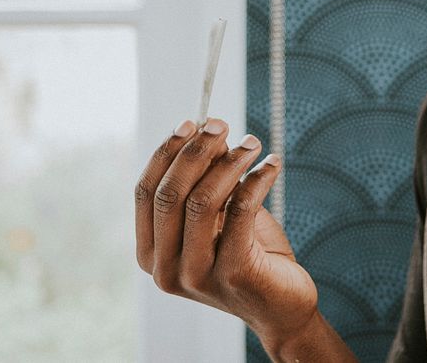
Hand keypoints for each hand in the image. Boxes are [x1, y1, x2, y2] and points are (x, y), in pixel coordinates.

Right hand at [134, 118, 317, 338]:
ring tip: (252, 143)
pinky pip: (240, 212)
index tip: (190, 122)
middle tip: (221, 124)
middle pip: (170, 194)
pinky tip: (272, 164)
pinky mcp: (233, 275)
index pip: (145, 192)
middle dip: (196, 151)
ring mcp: (196, 276)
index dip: (166, 153)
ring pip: (202, 201)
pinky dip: (257, 180)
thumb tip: (207, 131)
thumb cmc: (248, 253)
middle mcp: (165, 269)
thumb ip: (205, 179)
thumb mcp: (218, 213)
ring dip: (229, 162)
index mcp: (151, 253)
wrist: (282, 305)